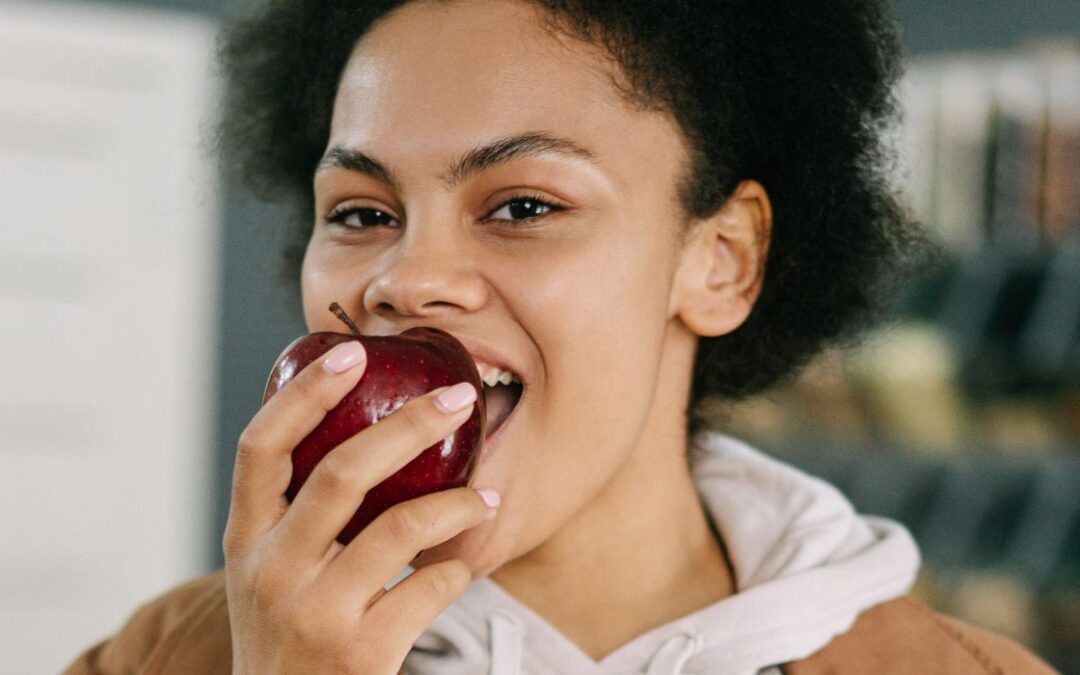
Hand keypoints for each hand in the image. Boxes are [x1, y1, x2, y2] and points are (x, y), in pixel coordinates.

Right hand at [223, 341, 496, 673]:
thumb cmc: (288, 636)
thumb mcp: (269, 574)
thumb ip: (299, 516)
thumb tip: (369, 435)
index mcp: (245, 540)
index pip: (260, 448)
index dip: (304, 395)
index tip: (352, 353)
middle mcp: (271, 571)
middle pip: (341, 472)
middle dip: (409, 424)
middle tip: (460, 396)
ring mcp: (314, 613)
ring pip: (399, 527)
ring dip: (455, 502)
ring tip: (485, 496)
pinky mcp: (360, 654)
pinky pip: (429, 587)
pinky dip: (456, 567)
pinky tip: (461, 563)